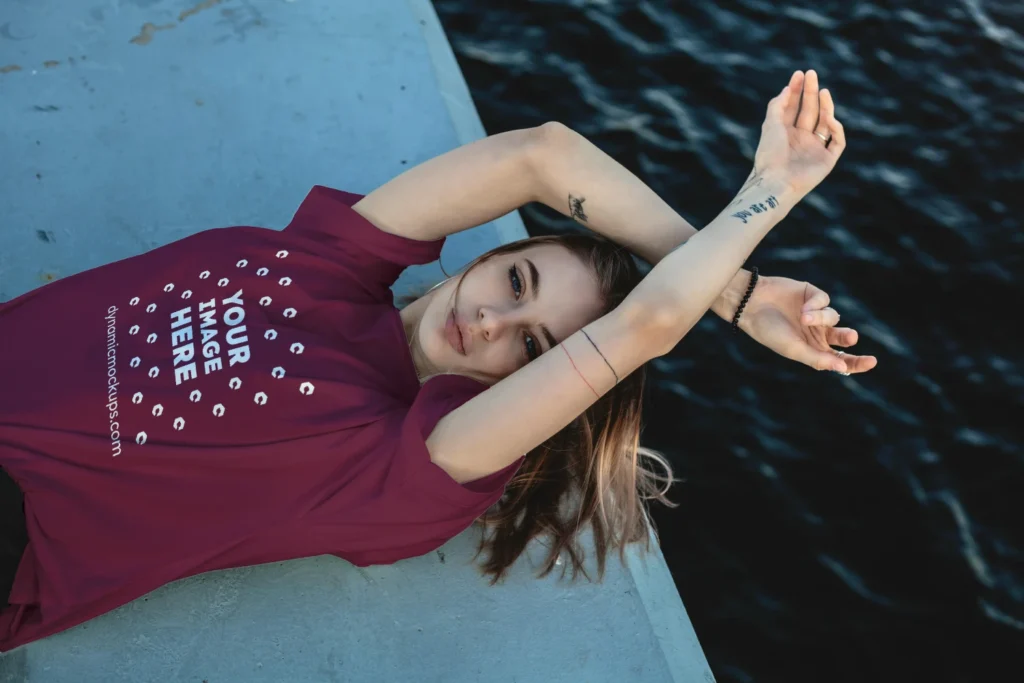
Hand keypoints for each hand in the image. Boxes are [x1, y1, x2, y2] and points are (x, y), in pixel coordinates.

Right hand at [737, 274, 877, 374]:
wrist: (751, 304)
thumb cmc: (769, 331)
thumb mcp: (794, 349)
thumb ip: (818, 359)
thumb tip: (843, 368)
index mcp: (812, 350)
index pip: (840, 359)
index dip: (856, 362)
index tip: (871, 362)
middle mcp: (816, 333)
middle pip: (843, 338)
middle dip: (848, 337)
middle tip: (850, 337)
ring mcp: (815, 313)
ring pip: (833, 316)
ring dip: (821, 318)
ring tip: (804, 318)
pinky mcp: (812, 295)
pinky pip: (825, 300)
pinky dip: (816, 304)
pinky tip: (803, 307)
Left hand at [753, 70, 846, 198]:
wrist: (776, 181)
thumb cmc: (770, 154)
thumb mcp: (770, 125)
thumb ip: (778, 105)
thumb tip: (788, 88)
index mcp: (785, 133)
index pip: (794, 107)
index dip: (797, 90)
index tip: (800, 74)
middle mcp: (801, 140)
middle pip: (809, 111)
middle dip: (811, 92)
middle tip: (812, 74)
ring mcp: (814, 149)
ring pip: (825, 123)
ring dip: (825, 106)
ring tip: (823, 90)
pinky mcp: (827, 160)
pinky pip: (837, 141)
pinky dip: (835, 129)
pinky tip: (828, 118)